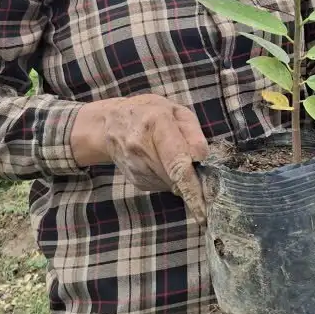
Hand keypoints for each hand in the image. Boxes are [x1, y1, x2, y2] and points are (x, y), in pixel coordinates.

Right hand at [70, 94, 209, 221]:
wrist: (111, 123)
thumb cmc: (149, 113)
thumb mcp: (175, 111)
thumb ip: (193, 132)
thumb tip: (202, 157)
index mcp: (155, 124)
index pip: (175, 160)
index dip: (191, 183)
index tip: (202, 202)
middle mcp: (140, 147)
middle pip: (176, 177)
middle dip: (193, 179)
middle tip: (199, 168)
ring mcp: (135, 166)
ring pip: (171, 184)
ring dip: (180, 177)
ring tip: (173, 156)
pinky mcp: (136, 180)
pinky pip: (163, 186)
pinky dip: (170, 179)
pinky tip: (162, 161)